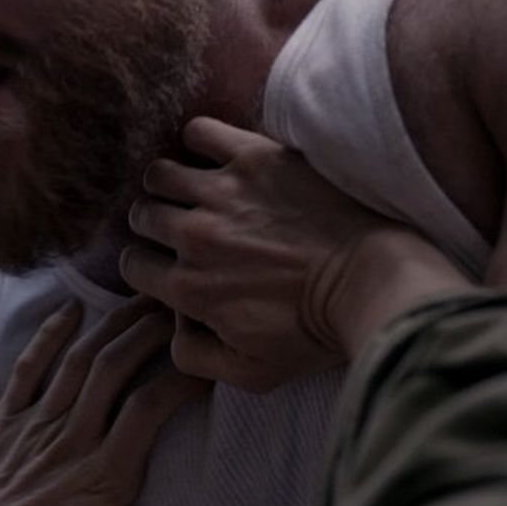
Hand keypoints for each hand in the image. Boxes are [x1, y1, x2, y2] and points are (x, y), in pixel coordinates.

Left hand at [0, 299, 241, 505]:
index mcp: (101, 476)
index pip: (150, 409)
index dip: (182, 379)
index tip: (210, 363)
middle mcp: (69, 440)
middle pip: (114, 368)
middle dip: (150, 332)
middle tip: (182, 309)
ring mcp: (33, 426)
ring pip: (77, 361)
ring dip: (111, 325)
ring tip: (144, 300)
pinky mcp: (3, 422)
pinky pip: (27, 368)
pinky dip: (48, 335)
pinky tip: (70, 308)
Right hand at [123, 117, 472, 391]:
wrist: (372, 282)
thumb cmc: (317, 332)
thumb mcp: (253, 373)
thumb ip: (197, 358)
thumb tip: (172, 331)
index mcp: (189, 288)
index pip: (134, 265)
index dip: (147, 265)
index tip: (168, 262)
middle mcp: (194, 236)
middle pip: (143, 216)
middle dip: (155, 223)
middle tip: (181, 225)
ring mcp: (222, 192)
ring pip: (160, 173)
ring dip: (170, 182)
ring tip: (193, 189)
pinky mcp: (255, 158)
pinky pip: (200, 132)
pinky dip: (198, 141)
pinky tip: (216, 156)